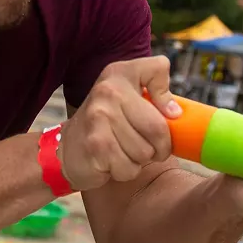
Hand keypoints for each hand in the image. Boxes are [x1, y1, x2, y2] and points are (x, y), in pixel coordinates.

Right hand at [59, 56, 178, 190]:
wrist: (66, 148)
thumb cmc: (107, 123)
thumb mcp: (128, 93)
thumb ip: (155, 87)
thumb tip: (175, 112)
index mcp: (119, 73)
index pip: (158, 70)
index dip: (168, 100)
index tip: (165, 115)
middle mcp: (107, 91)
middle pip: (158, 128)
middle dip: (159, 147)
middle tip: (147, 147)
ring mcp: (99, 118)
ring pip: (145, 152)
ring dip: (139, 160)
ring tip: (123, 151)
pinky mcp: (96, 146)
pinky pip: (129, 168)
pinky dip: (125, 171)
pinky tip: (111, 161)